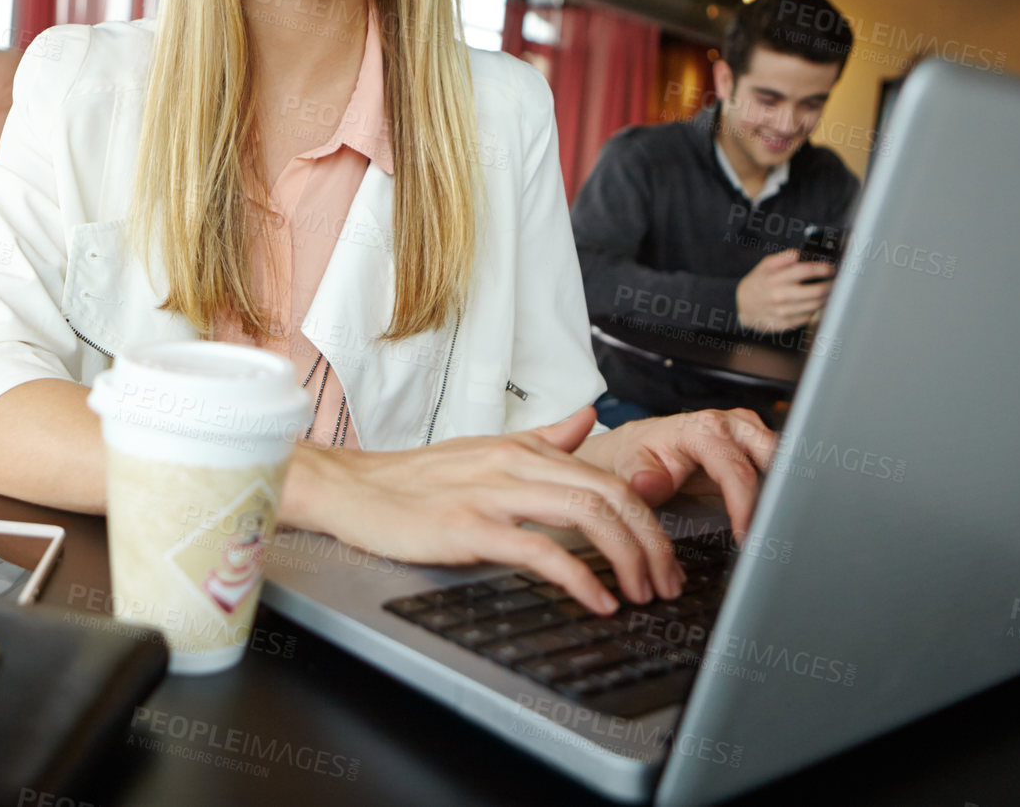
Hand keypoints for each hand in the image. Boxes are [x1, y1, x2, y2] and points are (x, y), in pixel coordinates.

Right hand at [283, 408, 684, 614]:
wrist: (352, 489)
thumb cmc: (415, 479)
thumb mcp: (487, 450)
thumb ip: (544, 439)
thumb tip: (589, 418)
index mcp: (524, 449)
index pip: (609, 476)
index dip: (649, 518)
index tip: (664, 555)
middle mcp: (515, 464)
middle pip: (611, 494)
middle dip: (652, 543)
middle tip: (667, 582)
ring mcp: (492, 494)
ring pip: (586, 514)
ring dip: (628, 559)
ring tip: (642, 594)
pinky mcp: (469, 527)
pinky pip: (540, 550)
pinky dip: (579, 578)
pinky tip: (596, 601)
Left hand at [574, 408, 776, 539]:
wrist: (638, 447)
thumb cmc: (636, 456)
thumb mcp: (628, 467)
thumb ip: (641, 478)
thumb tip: (653, 484)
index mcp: (701, 428)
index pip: (735, 469)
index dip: (744, 505)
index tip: (747, 536)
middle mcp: (729, 423)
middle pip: (771, 458)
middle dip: (778, 494)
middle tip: (773, 532)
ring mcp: (746, 431)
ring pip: (783, 459)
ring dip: (782, 491)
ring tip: (777, 527)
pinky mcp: (755, 443)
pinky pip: (779, 464)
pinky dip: (780, 488)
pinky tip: (775, 513)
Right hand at [735, 248, 834, 331]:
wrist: (741, 305)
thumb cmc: (758, 283)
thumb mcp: (765, 265)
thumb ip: (783, 258)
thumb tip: (798, 254)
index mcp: (776, 278)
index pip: (807, 270)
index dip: (824, 268)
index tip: (832, 268)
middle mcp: (780, 296)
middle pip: (818, 291)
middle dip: (832, 285)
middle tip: (836, 281)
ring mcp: (784, 312)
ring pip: (817, 306)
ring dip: (827, 298)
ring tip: (828, 292)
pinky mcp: (786, 324)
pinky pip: (808, 317)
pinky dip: (814, 309)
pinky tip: (813, 303)